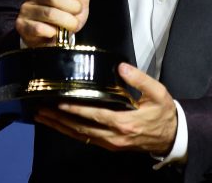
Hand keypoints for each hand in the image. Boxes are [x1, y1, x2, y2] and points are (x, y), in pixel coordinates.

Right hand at [15, 0, 88, 46]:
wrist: (57, 39)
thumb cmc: (68, 13)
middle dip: (71, 5)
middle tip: (78, 11)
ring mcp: (25, 10)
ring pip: (48, 13)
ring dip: (66, 21)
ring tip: (71, 24)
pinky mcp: (22, 26)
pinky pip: (39, 28)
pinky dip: (53, 31)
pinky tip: (56, 32)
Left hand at [35, 63, 177, 155]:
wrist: (171, 136)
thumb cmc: (163, 112)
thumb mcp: (157, 92)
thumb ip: (139, 79)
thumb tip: (121, 67)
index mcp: (124, 122)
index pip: (94, 115)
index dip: (75, 110)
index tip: (59, 103)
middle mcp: (114, 136)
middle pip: (81, 129)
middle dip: (59, 120)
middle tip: (41, 110)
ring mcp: (111, 143)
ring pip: (80, 136)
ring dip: (60, 127)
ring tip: (43, 118)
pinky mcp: (110, 145)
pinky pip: (86, 139)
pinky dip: (71, 132)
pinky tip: (60, 126)